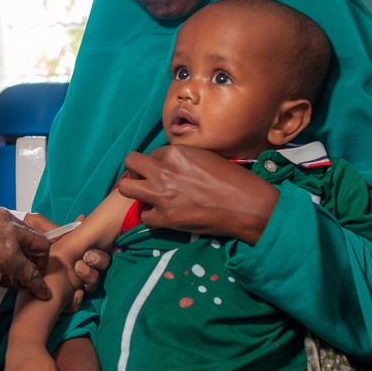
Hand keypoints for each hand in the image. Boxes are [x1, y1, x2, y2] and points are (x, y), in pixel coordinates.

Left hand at [25, 213, 110, 311]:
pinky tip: (75, 295)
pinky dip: (76, 301)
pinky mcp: (64, 302)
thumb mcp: (41, 233)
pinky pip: (76, 304)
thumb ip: (62, 230)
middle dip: (100, 260)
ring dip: (91, 277)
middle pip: (101, 267)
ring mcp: (72, 286)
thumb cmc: (26, 249)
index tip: (114, 248)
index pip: (99, 253)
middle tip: (88, 257)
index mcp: (76, 253)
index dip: (107, 251)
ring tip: (79, 270)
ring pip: (93, 284)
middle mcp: (78, 269)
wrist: (10, 271)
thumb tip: (82, 219)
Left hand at [120, 145, 278, 244]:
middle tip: (146, 180)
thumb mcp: (205, 156)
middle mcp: (164, 170)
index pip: (152, 154)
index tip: (166, 172)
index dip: (158, 163)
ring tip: (147, 196)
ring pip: (126, 188)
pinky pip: (144, 216)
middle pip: (131, 163)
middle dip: (136, 170)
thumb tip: (167, 162)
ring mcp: (162, 195)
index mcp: (175, 153)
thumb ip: (182, 158)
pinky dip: (152, 216)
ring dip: (134, 191)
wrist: (245, 204)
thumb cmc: (231, 179)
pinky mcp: (165, 217)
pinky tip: (164, 215)